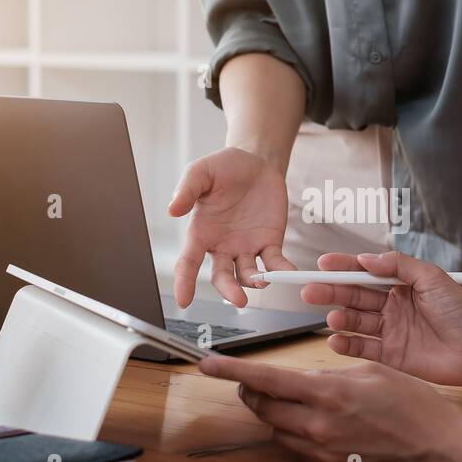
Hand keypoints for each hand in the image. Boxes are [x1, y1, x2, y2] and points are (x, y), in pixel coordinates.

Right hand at [168, 147, 295, 306]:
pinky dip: (282, 270)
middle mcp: (222, 246)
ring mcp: (247, 246)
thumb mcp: (200, 172)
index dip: (185, 282)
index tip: (184, 300)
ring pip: (248, 274)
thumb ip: (187, 189)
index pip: (189, 262)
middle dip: (229, 290)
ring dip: (255, 282)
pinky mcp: (269, 241)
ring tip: (263, 281)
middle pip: (222, 276)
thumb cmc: (223, 168)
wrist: (255, 161)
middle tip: (238, 299)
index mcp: (201, 232)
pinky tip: (289, 273)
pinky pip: (275, 262)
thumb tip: (172, 209)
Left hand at [198, 356, 461, 461]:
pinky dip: (290, 429)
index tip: (207, 363)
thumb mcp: (370, 370)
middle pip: (261, 406)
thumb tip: (300, 379)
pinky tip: (309, 419)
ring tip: (290, 397)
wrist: (435, 445)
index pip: (265, 380)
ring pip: (274, 427)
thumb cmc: (412, 403)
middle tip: (252, 377)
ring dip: (272, 410)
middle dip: (250, 389)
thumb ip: (327, 374)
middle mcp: (318, 425)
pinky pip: (293, 445)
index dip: (231, 370)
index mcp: (327, 394)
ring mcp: (321, 449)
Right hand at [300, 251, 461, 391]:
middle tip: (310, 290)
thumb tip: (365, 259)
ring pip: (356, 321)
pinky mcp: (391, 356)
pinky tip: (335, 339)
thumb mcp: (432, 277)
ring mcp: (390, 331)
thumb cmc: (461, 312)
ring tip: (333, 317)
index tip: (323, 264)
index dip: (344, 268)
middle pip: (354, 296)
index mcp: (402, 285)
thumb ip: (397, 265)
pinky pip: (362, 348)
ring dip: (340, 318)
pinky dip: (346, 344)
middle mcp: (392, 306)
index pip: (366, 273)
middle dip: (331, 292)